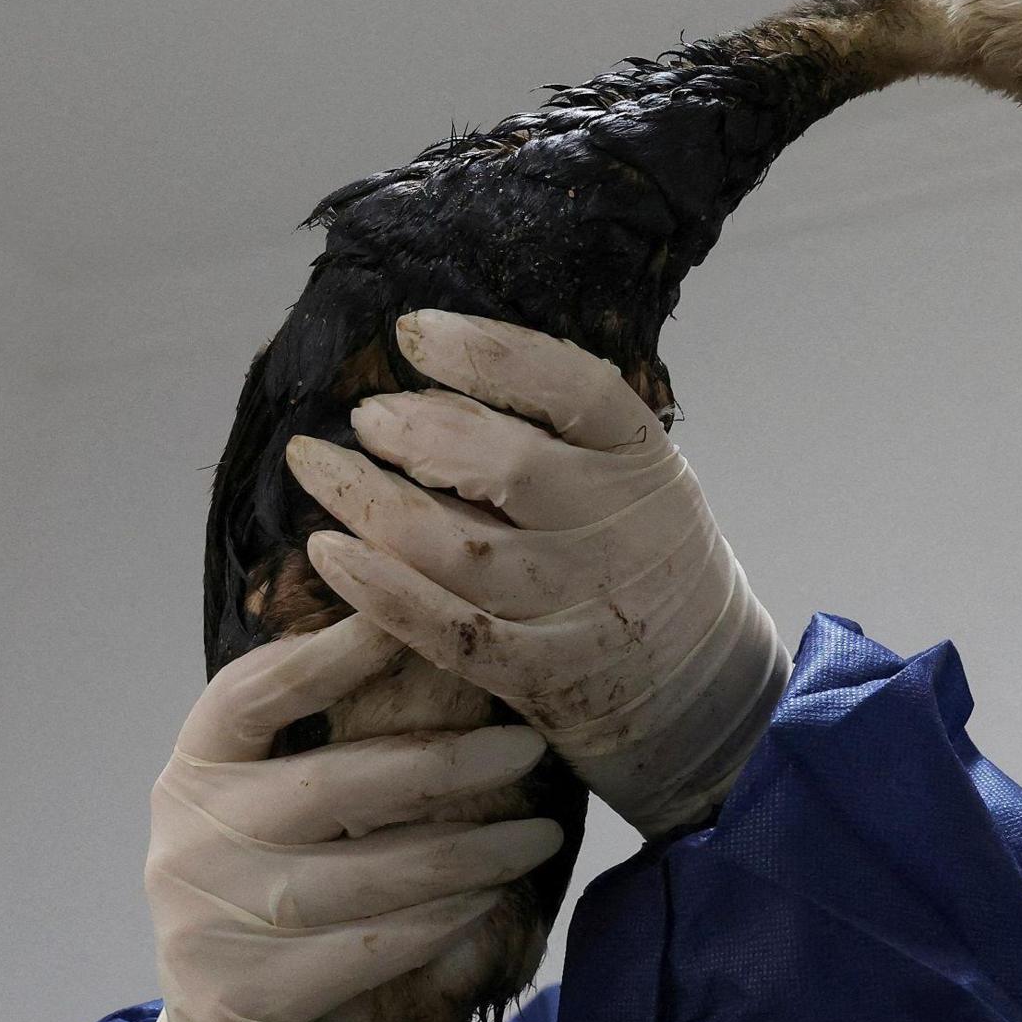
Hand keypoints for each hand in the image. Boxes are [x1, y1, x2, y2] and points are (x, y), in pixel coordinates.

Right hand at [145, 613, 565, 1021]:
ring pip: (368, 876)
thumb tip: (422, 638)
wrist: (218, 1019)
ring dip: (471, 852)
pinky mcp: (257, 991)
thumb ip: (314, 731)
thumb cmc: (266, 871)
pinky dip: (443, 919)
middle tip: (529, 748)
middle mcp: (194, 836)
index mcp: (196, 765)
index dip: (329, 655)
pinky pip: (373, 947)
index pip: (253, 693)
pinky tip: (493, 897)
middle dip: (446, 765)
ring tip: (543, 835)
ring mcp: (217, 918)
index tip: (409, 621)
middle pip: (333, 787)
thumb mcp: (261, 794)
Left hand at [283, 310, 787, 836]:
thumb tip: (443, 372)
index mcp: (643, 465)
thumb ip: (568, 435)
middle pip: (508, 466)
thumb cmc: (645, 561)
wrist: (703, 689)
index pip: (574, 388)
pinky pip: (450, 632)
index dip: (489, 352)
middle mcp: (615, 531)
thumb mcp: (642, 481)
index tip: (414, 332)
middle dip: (419, 430)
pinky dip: (384, 593)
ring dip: (373, 502)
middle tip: (365, 417)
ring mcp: (578, 607)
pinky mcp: (543, 675)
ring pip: (460, 549)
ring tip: (318, 466)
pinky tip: (328, 554)